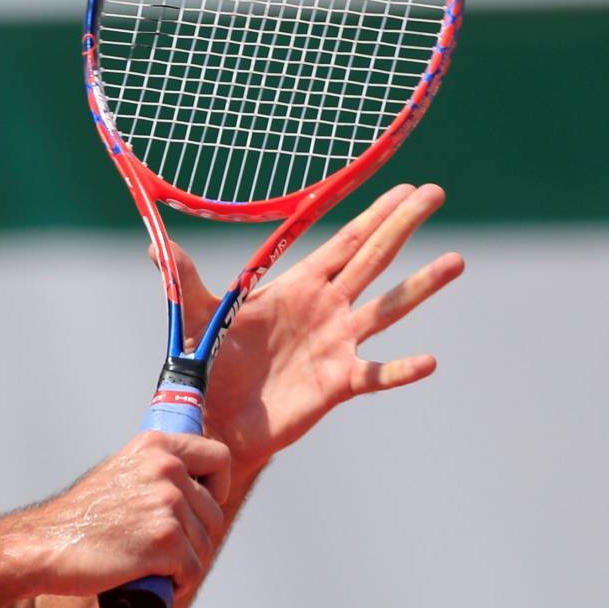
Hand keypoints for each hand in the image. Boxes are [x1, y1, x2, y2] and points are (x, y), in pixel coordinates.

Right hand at [3, 431, 230, 599]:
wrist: (45, 544)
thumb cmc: (79, 516)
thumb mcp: (120, 471)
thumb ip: (153, 468)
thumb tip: (191, 479)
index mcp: (156, 445)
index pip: (219, 458)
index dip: (217, 485)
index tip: (203, 502)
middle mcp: (166, 469)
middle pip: (213, 512)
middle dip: (195, 535)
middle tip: (161, 548)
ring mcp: (168, 505)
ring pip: (204, 545)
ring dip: (185, 563)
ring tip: (152, 565)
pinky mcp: (166, 543)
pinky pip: (193, 571)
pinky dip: (179, 584)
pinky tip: (157, 581)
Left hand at [175, 183, 463, 474]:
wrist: (215, 420)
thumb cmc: (209, 366)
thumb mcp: (196, 314)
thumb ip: (183, 276)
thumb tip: (152, 242)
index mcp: (297, 288)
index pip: (343, 243)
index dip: (371, 214)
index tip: (401, 187)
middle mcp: (325, 311)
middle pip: (372, 259)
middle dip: (401, 226)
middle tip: (435, 192)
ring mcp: (336, 346)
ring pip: (387, 309)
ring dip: (421, 286)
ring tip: (457, 260)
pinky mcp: (336, 384)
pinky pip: (375, 375)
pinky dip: (401, 370)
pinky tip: (428, 361)